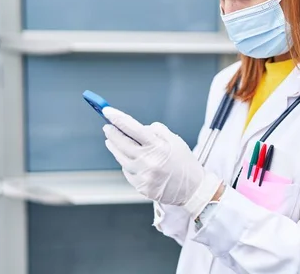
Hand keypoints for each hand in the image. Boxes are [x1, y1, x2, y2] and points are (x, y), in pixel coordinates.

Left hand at [102, 107, 222, 217]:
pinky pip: (127, 171)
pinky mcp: (140, 186)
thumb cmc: (185, 163)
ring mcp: (143, 175)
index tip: (107, 111)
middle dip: (112, 133)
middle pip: (121, 143)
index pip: (132, 128)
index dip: (117, 118)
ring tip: (111, 141)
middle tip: (107, 127)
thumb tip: (140, 127)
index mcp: (158, 146)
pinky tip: (127, 158)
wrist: (192, 189)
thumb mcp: (176, 141)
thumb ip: (157, 131)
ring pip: (120, 158)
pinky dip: (125, 163)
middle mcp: (148, 161)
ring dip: (114, 147)